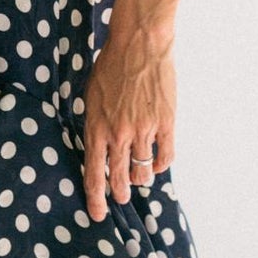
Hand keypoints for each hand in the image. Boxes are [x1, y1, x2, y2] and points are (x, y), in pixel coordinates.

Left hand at [80, 23, 174, 220]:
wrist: (139, 43)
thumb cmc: (112, 66)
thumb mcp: (91, 96)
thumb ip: (95, 125)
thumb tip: (98, 149)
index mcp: (96, 127)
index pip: (94, 173)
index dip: (95, 198)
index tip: (97, 214)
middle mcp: (119, 134)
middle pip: (119, 178)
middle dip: (118, 193)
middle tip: (119, 198)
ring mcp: (144, 130)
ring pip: (142, 172)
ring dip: (139, 179)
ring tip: (138, 179)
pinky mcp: (166, 123)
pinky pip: (164, 158)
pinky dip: (159, 166)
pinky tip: (155, 164)